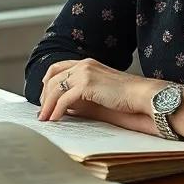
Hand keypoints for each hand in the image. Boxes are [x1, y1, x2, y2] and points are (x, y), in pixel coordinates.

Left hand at [40, 58, 165, 124]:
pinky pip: (64, 98)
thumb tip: (63, 107)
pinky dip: (56, 110)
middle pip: (53, 78)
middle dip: (44, 96)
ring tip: (44, 119)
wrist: (142, 95)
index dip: (47, 82)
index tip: (42, 96)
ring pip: (55, 88)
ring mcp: (85, 72)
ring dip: (47, 105)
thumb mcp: (98, 93)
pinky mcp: (87, 84)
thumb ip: (80, 96)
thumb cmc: (124, 98)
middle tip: (41, 112)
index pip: (58, 68)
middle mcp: (84, 64)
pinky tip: (55, 119)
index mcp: (87, 63)